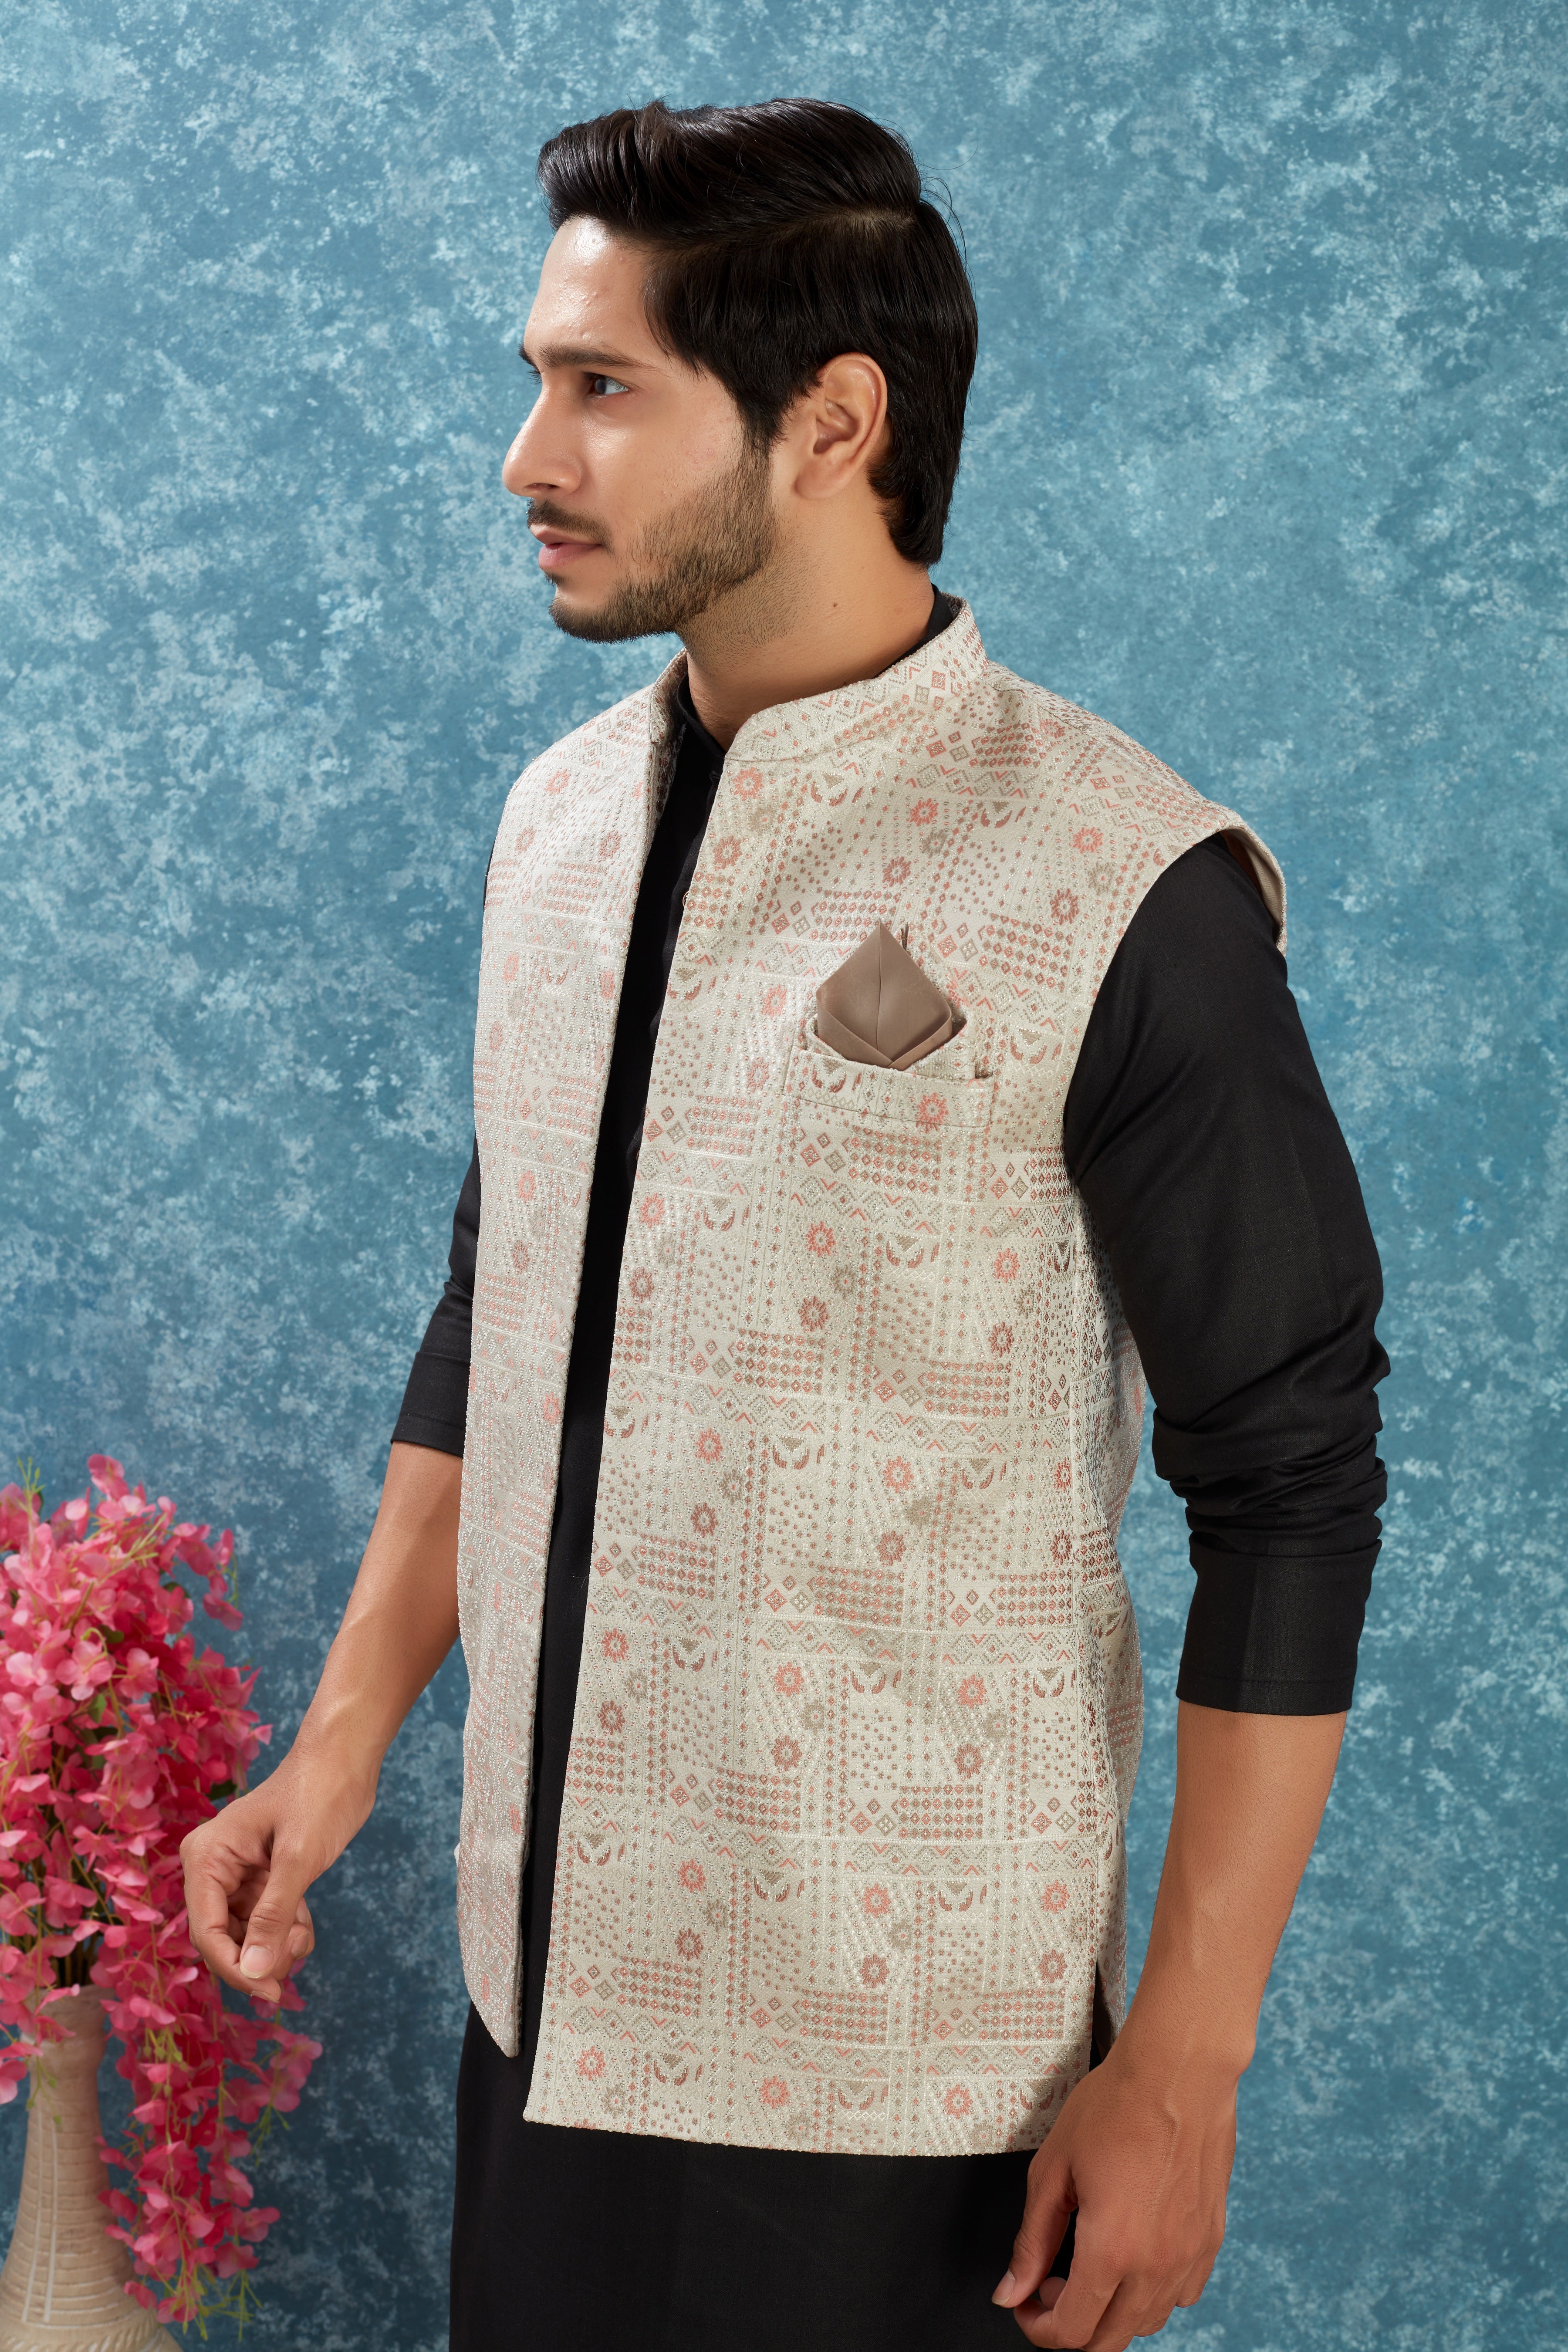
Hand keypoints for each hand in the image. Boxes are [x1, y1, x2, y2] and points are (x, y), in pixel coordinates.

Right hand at [181, 1748, 374, 2004]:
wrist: (346, 1757)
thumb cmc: (319, 1794)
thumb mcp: (298, 1859)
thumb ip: (273, 1917)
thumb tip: (253, 1973)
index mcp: (206, 1858)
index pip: (207, 1933)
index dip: (235, 1969)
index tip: (270, 1995)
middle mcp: (213, 1868)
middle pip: (224, 1938)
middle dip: (258, 1957)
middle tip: (292, 1963)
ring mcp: (238, 1873)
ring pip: (246, 1935)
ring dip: (275, 1946)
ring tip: (304, 1936)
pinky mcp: (263, 1876)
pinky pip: (265, 1920)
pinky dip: (285, 1931)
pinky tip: (305, 1928)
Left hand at [992, 2034, 1237, 2348]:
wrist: (1178, 2070)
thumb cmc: (1116, 2105)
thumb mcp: (1053, 2169)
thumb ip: (1031, 2241)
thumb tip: (1010, 2292)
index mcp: (1111, 2251)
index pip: (1071, 2331)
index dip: (1037, 2327)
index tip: (1025, 2302)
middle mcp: (1157, 2267)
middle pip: (1108, 2341)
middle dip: (1070, 2326)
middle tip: (1051, 2282)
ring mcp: (1190, 2257)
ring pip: (1145, 2322)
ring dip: (1111, 2310)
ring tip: (1090, 2262)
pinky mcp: (1211, 2240)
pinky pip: (1181, 2294)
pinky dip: (1152, 2292)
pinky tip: (1134, 2252)